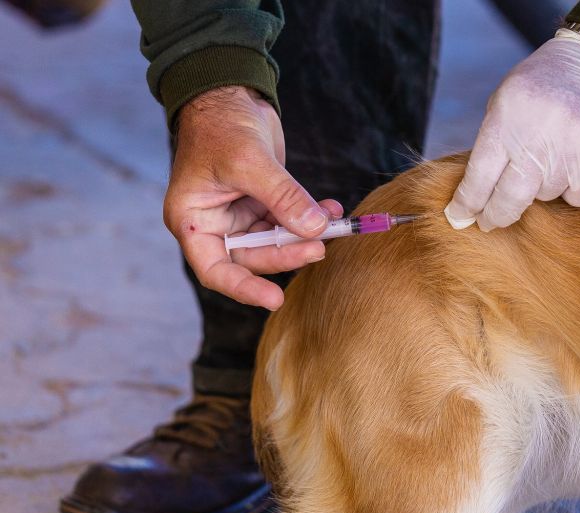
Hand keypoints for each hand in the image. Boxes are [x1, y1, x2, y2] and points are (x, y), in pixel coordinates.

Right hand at [166, 86, 342, 309]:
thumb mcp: (249, 161)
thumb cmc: (220, 124)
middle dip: (287, 253)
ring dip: (304, 235)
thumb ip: (282, 197)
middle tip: (319, 247)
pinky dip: (310, 217)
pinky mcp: (262, 204)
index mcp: (193, 220)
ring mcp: (240, 216)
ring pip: (275, 242)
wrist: (229, 93)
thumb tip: (315, 229)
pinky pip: (288, 221)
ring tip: (333, 223)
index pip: (215, 270)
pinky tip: (331, 210)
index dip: (244, 288)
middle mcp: (215, 224)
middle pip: (252, 258)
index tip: (275, 299)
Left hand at [445, 36, 579, 231]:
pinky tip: (577, 160)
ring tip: (554, 154)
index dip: (466, 204)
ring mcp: (572, 155)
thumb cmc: (550, 82)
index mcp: (508, 119)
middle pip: (508, 201)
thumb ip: (495, 139)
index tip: (459, 218)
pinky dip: (574, 187)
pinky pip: (576, 198)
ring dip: (542, 186)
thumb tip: (479, 191)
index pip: (479, 177)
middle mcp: (538, 139)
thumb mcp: (509, 98)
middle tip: (488, 222)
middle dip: (494, 216)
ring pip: (544, 197)